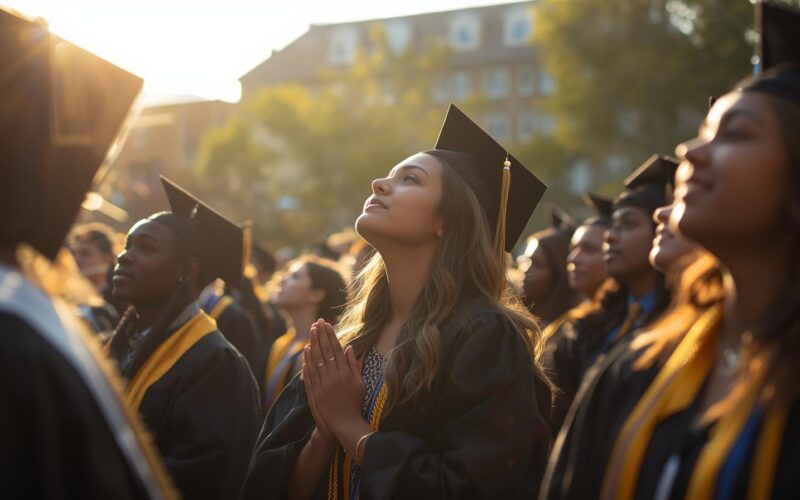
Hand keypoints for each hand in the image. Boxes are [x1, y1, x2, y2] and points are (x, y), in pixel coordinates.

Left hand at [303, 319, 366, 440]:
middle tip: (317, 322)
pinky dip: (307, 361)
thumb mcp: (360, 383)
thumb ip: (353, 365)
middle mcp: (333, 375)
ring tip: (311, 331)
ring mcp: (323, 383)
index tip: (327, 324)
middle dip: (321, 335)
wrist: (345, 423)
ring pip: (316, 359)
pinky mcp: (315, 391)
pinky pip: (310, 373)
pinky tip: (305, 351)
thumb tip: (349, 347)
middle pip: (325, 351)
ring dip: (313, 343)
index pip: (335, 349)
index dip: (331, 336)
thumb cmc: (355, 403)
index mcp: (345, 372)